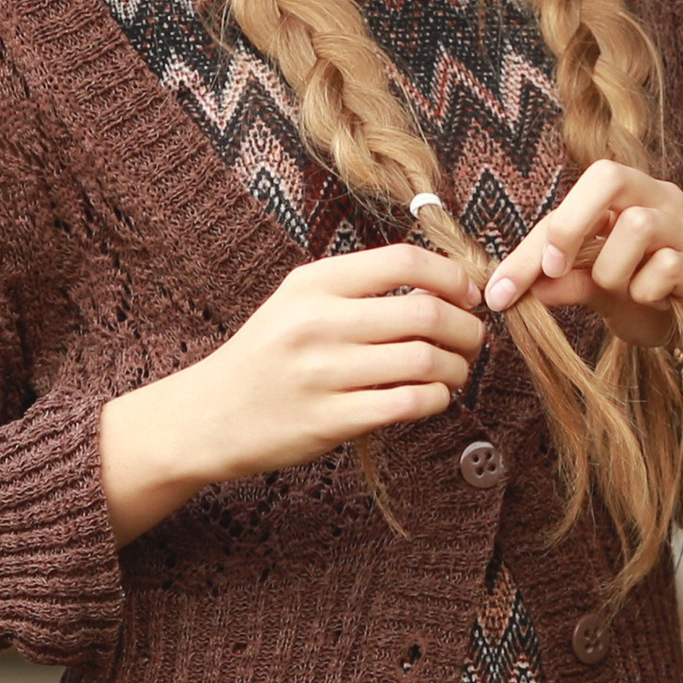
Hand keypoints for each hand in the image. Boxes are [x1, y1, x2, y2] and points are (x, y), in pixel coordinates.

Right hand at [101, 245, 484, 541]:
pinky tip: (433, 398)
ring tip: (456, 372)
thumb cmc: (268, 355)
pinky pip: (407, 404)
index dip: (452, 276)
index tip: (470, 294)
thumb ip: (360, 288)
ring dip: (458, 368)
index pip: (403, 262)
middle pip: (425, 313)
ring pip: (424, 360)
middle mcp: (317, 323)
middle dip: (467, 328)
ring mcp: (321, 373)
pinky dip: (436, 400)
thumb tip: (444, 287)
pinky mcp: (328, 421)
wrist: (208, 415)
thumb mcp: (299, 302)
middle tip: (474, 339)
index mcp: (314, 283)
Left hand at [483, 161, 682, 425]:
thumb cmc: (658, 298)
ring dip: (614, 271)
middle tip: (555, 269)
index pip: (565, 207)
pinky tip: (654, 301)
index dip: (526, 250)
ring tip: (622, 292)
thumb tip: (522, 289)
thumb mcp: (603, 292)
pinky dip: (647, 291)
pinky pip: (667, 267)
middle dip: (570, 225)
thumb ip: (567, 283)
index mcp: (626, 198)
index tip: (499, 294)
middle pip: (607, 176)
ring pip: (637, 226)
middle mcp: (658, 199)